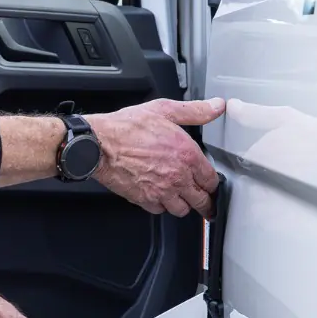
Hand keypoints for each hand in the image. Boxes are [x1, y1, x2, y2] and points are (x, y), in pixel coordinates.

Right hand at [89, 97, 225, 217]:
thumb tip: (217, 106)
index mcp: (187, 155)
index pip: (211, 180)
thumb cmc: (127, 128)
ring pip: (182, 210)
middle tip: (204, 200)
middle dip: (204, 201)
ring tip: (181, 197)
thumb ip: (195, 111)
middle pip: (201, 201)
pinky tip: (159, 195)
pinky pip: (160, 211)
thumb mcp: (164, 110)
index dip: (212, 183)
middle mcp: (178, 177)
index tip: (209, 182)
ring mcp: (161, 191)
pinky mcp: (145, 200)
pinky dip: (161, 205)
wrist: (99, 144)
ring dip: (183, 204)